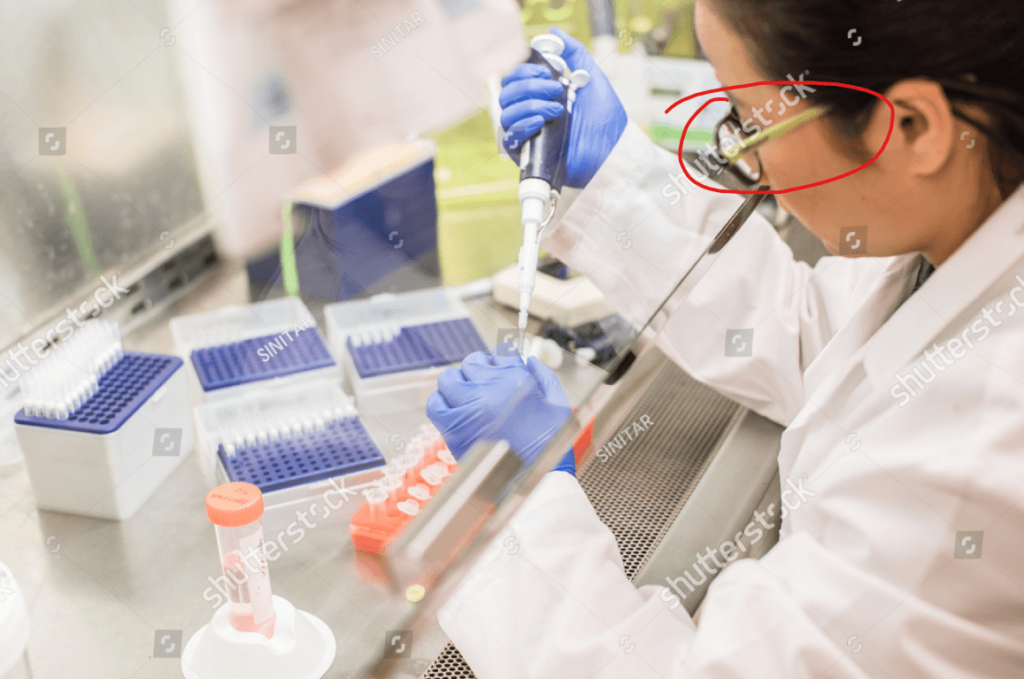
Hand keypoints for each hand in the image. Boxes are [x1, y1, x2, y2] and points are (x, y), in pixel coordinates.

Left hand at [427, 347, 575, 474]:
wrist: (536, 480)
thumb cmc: (549, 445)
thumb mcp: (557, 403)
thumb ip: (542, 376)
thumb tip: (527, 361)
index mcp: (516, 380)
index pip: (500, 353)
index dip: (500, 361)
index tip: (500, 370)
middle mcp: (490, 390)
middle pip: (472, 362)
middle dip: (479, 370)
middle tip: (483, 384)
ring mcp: (469, 408)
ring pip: (449, 379)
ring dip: (457, 383)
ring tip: (466, 395)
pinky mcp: (455, 429)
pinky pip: (435, 404)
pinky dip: (440, 402)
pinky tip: (452, 409)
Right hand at [499, 27, 627, 187]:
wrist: (612, 149)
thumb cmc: (604, 117)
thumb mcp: (591, 77)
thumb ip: (574, 53)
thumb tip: (553, 33)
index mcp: (540, 94)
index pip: (515, 77)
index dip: (525, 69)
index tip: (548, 70)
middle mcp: (530, 111)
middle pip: (506, 92)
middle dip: (529, 86)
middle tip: (556, 89)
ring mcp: (528, 132)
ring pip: (506, 112)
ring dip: (530, 105)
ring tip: (557, 109)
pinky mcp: (529, 153)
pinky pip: (510, 138)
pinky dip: (522, 125)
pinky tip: (539, 122)